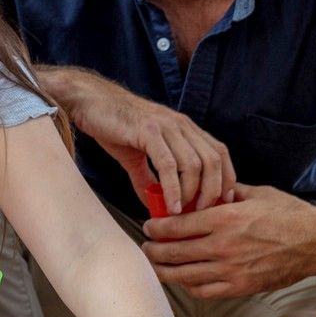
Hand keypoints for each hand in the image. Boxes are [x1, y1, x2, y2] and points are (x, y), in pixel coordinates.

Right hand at [55, 71, 235, 213]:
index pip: (219, 152)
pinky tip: (171, 206)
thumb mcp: (137, 157)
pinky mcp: (148, 131)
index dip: (226, 178)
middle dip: (213, 191)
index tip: (222, 203)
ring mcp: (166, 126)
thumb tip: (157, 208)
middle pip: (213, 161)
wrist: (89, 102)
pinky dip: (173, 188)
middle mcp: (181, 125)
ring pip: (194, 164)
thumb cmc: (115, 126)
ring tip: (185, 214)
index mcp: (184, 128)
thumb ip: (150, 180)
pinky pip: (168, 164)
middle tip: (202, 214)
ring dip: (193, 193)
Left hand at [141, 185, 315, 299]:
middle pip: (174, 252)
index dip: (157, 227)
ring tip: (157, 265)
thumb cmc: (289, 215)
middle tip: (146, 247)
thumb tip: (206, 190)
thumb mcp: (257, 193)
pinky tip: (184, 280)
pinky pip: (205, 291)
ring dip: (165, 271)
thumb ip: (227, 193)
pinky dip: (189, 286)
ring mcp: (231, 270)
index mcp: (226, 218)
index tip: (149, 225)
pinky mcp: (241, 287)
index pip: (178, 225)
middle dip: (154, 250)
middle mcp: (224, 245)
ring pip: (184, 275)